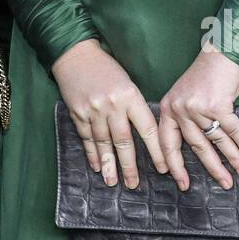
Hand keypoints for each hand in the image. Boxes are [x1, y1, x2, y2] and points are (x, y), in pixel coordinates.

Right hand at [51, 38, 166, 189]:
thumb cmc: (106, 68)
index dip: (156, 150)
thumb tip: (145, 134)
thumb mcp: (127, 82)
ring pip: (103, 143)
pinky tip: (97, 166)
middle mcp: (112, 105)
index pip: (147, 128)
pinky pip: (87, 137)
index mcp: (130, 96)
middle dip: (129, 165)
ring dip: (109, 164)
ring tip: (113, 182)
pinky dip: (92, 153)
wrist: (76, 54)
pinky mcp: (77, 112)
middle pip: (123, 141)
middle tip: (134, 185)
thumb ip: (135, 106)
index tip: (163, 169)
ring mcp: (93, 110)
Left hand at [156, 40, 238, 191]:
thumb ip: (185, 119)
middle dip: (213, 168)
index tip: (181, 183)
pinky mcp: (218, 105)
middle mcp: (180, 109)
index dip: (175, 165)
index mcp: (168, 108)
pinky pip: (233, 131)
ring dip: (233, 159)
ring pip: (218, 141)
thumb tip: (198, 150)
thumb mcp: (184, 96)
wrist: (220, 53)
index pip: (168, 143)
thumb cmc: (205, 76)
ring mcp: (198, 108)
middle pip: (197, 147)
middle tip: (224, 184)